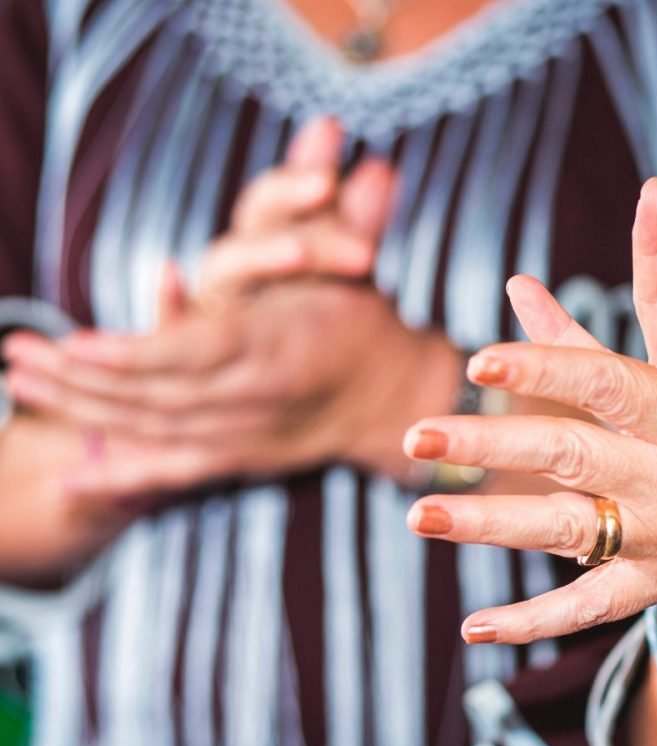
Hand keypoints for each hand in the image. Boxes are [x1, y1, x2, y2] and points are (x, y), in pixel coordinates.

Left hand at [0, 119, 459, 497]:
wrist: (391, 398)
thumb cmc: (365, 317)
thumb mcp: (351, 254)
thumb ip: (335, 198)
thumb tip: (332, 127)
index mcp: (279, 348)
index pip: (197, 354)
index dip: (135, 355)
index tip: (77, 344)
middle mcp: (257, 399)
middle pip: (156, 395)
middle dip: (79, 380)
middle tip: (13, 353)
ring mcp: (245, 436)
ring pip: (151, 428)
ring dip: (80, 410)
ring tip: (18, 381)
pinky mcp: (236, 459)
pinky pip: (170, 471)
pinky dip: (120, 477)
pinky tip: (66, 479)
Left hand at [404, 192, 656, 668]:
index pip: (611, 388)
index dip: (545, 366)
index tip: (483, 354)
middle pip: (566, 463)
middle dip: (485, 447)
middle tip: (415, 433)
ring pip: (563, 537)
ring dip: (485, 527)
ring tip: (416, 517)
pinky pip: (593, 608)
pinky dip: (534, 620)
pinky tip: (476, 630)